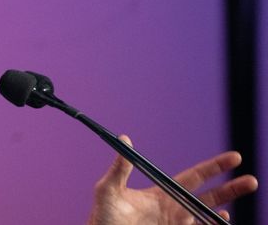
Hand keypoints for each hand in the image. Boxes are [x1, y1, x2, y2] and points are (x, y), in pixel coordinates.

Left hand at [87, 135, 257, 224]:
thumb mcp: (108, 190)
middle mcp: (174, 210)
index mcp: (162, 194)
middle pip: (209, 197)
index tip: (235, 157)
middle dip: (231, 189)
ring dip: (221, 214)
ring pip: (206, 219)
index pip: (194, 177)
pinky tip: (218, 222)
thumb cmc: (103, 217)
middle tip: (251, 180)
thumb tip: (124, 138)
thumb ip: (119, 168)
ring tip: (229, 212)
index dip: (214, 167)